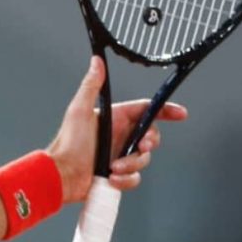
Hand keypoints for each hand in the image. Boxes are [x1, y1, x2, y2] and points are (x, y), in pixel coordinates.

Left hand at [47, 56, 188, 201]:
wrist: (60, 175)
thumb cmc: (67, 143)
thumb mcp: (80, 111)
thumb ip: (91, 86)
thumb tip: (96, 62)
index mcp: (114, 119)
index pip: (146, 110)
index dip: (166, 111)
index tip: (180, 114)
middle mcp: (119, 137)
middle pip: (151, 136)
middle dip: (150, 142)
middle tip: (141, 146)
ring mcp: (119, 156)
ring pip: (143, 159)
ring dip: (131, 164)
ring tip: (113, 167)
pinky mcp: (118, 174)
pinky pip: (134, 178)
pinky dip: (126, 179)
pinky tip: (111, 178)